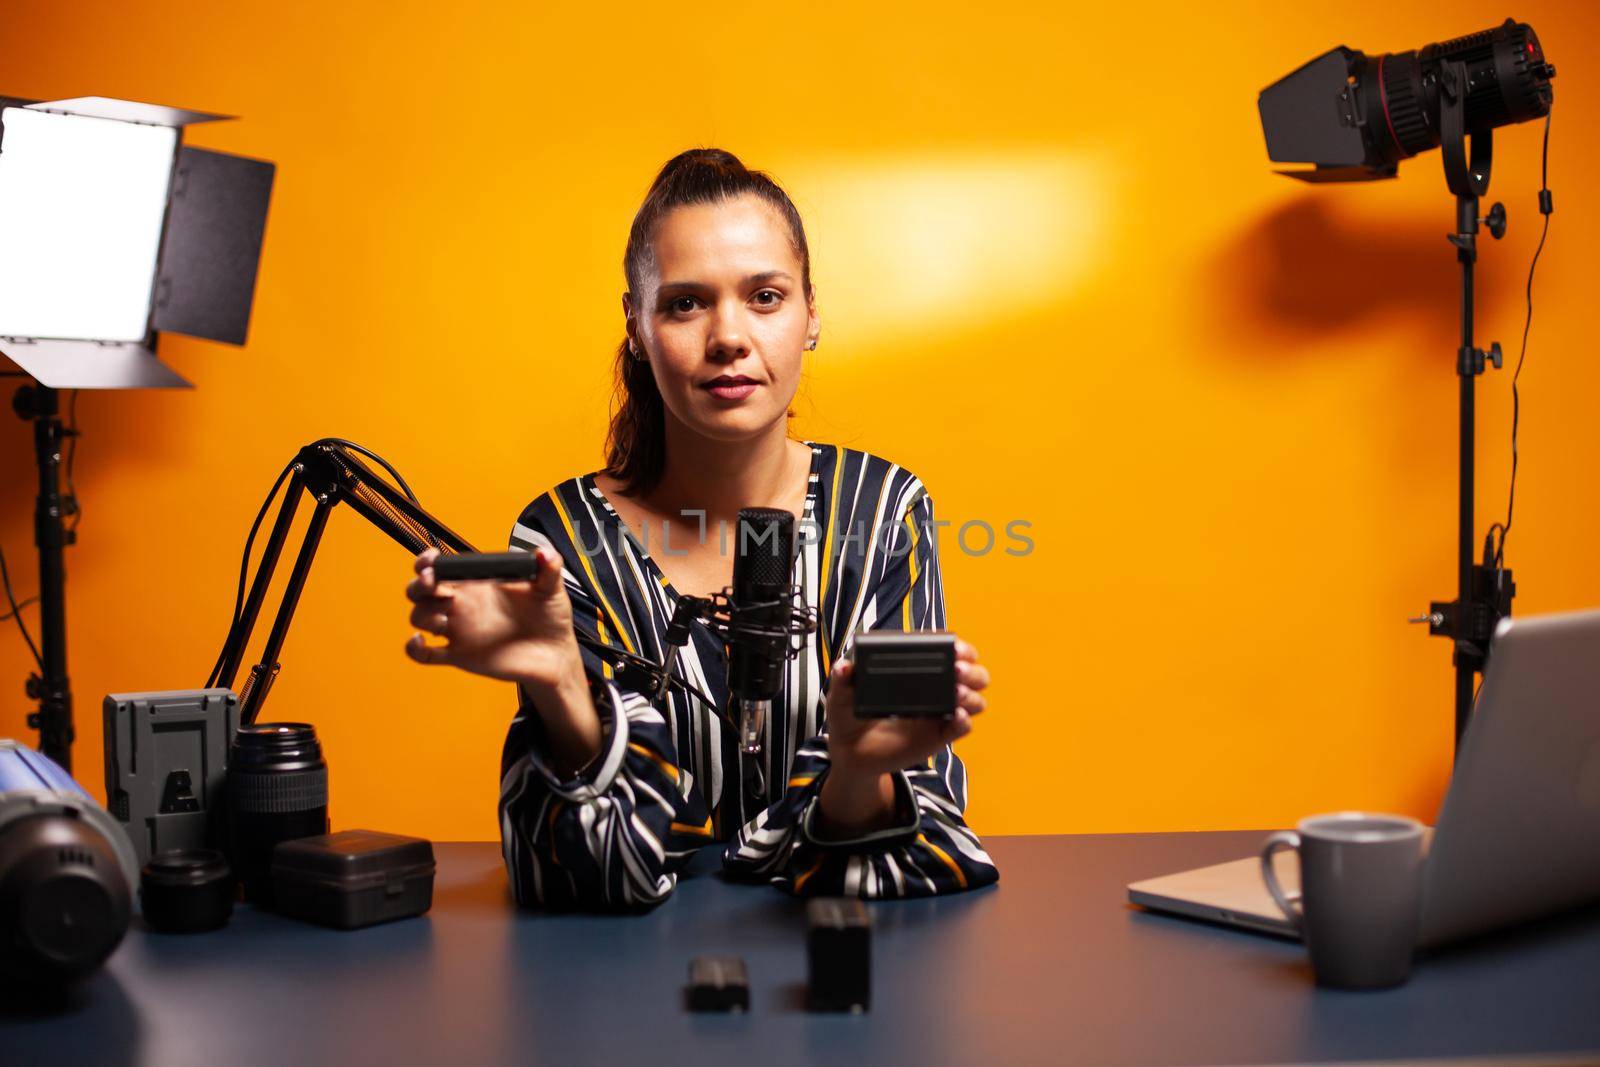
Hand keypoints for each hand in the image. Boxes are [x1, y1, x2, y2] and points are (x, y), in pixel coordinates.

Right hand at [405, 547, 600, 775]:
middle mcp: (463, 605)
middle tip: (431, 584)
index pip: (442, 568)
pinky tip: (420, 641)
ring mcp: (459, 630)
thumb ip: (549, 569)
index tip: (432, 560)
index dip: (428, 561)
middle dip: (418, 585)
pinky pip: (425, 655)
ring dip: (421, 614)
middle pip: (422, 591)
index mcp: (478, 583)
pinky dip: (413, 649)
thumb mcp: (552, 589)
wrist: (556, 654)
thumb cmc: (551, 618)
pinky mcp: (460, 655)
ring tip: (442, 617)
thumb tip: (545, 554)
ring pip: (420, 618)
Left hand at [824, 636, 987, 777]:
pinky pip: (962, 727)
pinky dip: (965, 720)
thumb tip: (844, 667)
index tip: (953, 647)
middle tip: (957, 669)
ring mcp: (939, 712)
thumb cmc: (850, 716)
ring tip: (956, 694)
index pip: (947, 650)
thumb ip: (842, 680)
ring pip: (974, 699)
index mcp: (916, 670)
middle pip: (971, 673)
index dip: (957, 645)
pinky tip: (956, 716)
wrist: (850, 752)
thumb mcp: (841, 696)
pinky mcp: (939, 736)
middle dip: (972, 668)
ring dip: (971, 694)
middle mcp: (934, 688)